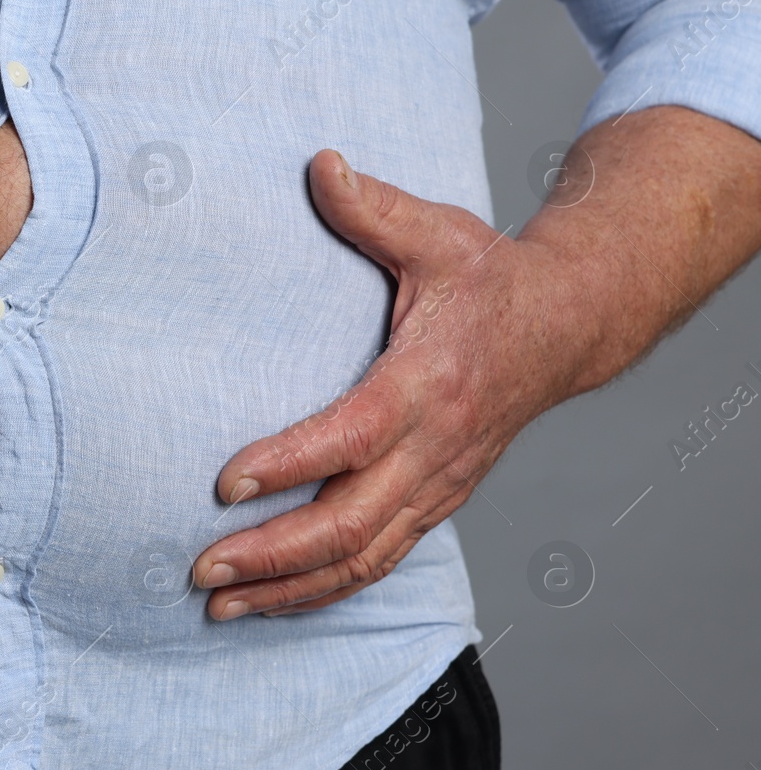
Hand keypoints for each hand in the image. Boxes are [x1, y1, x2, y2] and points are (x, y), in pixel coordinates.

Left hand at [192, 150, 580, 619]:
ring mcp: (440, 484)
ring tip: (219, 605)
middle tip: (201, 569)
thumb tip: (317, 163)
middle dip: (272, 553)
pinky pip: (381, 563)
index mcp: (428, 382)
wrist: (569, 324)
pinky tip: (272, 600)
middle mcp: (436, 447)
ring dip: (290, 589)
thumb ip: (372, 208)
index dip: (287, 464)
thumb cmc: (491, 278)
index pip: (350, 437)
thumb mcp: (438, 232)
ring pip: (365, 560)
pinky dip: (325, 591)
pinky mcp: (438, 502)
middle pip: (352, 524)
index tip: (223, 484)